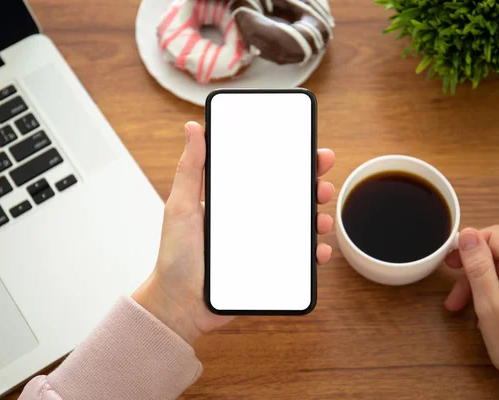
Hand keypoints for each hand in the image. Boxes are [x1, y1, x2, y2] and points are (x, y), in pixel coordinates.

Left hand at [133, 122, 335, 344]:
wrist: (179, 304)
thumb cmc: (176, 256)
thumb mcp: (180, 206)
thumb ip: (190, 169)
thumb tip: (194, 129)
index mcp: (234, 201)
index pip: (268, 174)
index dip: (292, 162)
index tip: (310, 151)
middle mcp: (251, 219)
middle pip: (290, 198)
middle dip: (313, 187)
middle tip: (322, 184)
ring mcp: (261, 244)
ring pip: (299, 226)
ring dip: (317, 218)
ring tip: (321, 219)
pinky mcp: (268, 267)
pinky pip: (298, 258)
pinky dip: (314, 253)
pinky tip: (319, 250)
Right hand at [444, 226, 498, 396]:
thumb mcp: (489, 309)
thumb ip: (478, 268)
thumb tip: (468, 234)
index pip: (495, 235)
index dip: (469, 245)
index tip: (451, 265)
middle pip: (498, 254)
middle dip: (472, 272)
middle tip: (454, 297)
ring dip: (481, 284)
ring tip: (464, 309)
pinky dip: (497, 290)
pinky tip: (487, 310)